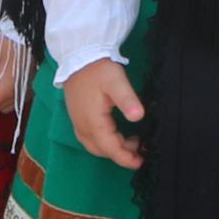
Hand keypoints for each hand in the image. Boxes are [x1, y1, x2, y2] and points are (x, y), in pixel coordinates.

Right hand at [65, 55, 146, 170]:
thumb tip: (138, 116)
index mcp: (93, 122)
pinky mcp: (77, 118)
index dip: (126, 158)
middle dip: (121, 155)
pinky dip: (104, 142)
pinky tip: (116, 134)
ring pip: (95, 146)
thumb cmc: (99, 70)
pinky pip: (90, 139)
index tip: (141, 162)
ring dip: (113, 149)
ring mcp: (78, 123)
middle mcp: (82, 127)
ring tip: (132, 142)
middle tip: (140, 150)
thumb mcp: (117, 82)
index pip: (110, 148)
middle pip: (102, 150)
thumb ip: (127, 100)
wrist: (78, 57)